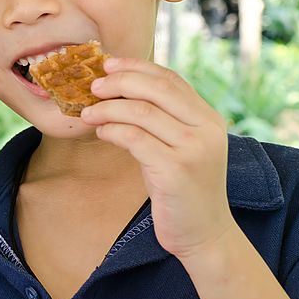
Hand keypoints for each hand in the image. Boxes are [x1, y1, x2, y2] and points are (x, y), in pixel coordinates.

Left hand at [79, 57, 235, 259]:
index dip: (137, 67)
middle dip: (119, 82)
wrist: (204, 233)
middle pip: (156, 89)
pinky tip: (101, 133)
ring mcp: (193, 149)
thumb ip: (162, 118)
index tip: (109, 64)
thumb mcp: (179, 146)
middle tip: (93, 86)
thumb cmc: (181, 187)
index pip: (171, 79)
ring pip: (141, 112)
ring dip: (107, 108)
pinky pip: (134, 138)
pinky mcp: (175, 170)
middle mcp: (206, 129)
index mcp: (209, 118)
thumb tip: (119, 88)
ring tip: (88, 113)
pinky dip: (111, 130)